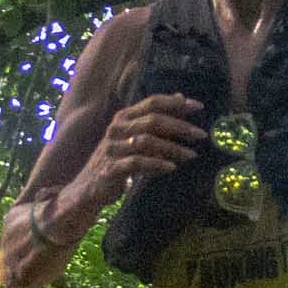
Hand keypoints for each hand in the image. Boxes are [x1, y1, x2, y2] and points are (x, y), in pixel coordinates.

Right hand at [74, 94, 211, 213]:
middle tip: (200, 135)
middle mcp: (116, 129)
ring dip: (173, 148)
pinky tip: (172, 168)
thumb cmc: (115, 160)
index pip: (152, 102)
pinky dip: (157, 164)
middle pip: (153, 120)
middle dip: (180, 126)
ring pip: (147, 142)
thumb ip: (155, 119)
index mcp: (123, 117)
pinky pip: (138, 163)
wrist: (87, 188)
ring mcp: (113, 148)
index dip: (175, 103)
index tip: (198, 107)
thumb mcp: (134, 136)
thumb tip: (181, 98)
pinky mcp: (111, 168)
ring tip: (191, 155)